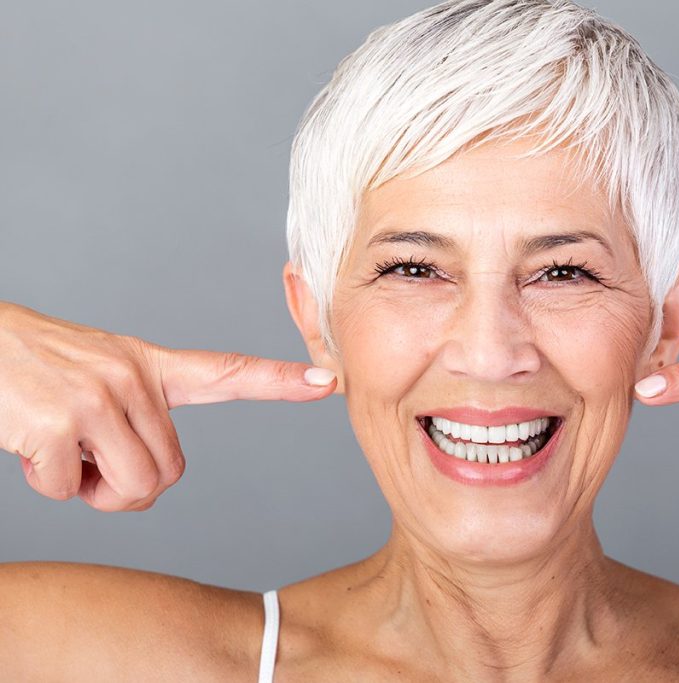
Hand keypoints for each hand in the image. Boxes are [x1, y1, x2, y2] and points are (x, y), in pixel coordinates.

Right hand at [0, 302, 336, 510]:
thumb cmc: (32, 370)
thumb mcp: (96, 378)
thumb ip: (135, 423)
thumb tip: (147, 486)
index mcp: (147, 366)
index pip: (226, 373)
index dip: (279, 381)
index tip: (328, 382)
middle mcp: (132, 377)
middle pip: (169, 475)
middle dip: (126, 486)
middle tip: (86, 459)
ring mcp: (98, 397)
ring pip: (132, 490)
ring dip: (92, 491)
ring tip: (61, 451)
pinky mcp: (59, 422)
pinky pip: (68, 492)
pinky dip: (46, 484)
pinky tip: (28, 443)